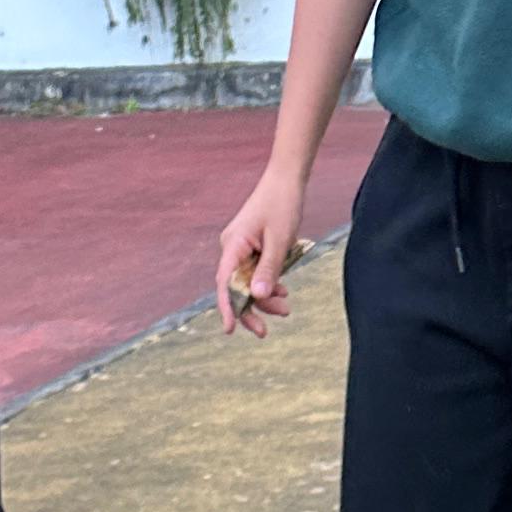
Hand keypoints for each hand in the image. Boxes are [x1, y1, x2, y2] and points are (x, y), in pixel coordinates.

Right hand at [217, 168, 310, 334]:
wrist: (286, 179)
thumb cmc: (282, 204)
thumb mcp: (279, 240)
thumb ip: (268, 269)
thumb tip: (257, 297)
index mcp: (233, 244)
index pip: (225, 283)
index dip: (227, 308)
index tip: (230, 329)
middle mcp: (232, 249)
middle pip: (235, 288)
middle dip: (250, 310)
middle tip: (264, 332)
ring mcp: (240, 249)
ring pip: (247, 284)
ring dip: (264, 299)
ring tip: (285, 307)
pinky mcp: (251, 249)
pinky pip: (255, 274)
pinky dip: (267, 285)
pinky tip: (282, 292)